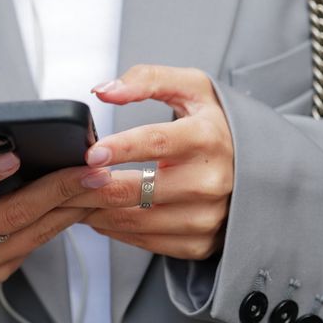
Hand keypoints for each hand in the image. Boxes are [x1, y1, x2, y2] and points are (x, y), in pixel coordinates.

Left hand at [66, 65, 233, 259]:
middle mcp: (211, 181)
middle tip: (65, 178)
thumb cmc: (213, 125)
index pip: (157, 142)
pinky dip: (115, 229)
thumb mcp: (192, 88)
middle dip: (91, 186)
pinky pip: (145, 241)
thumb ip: (147, 79)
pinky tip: (100, 215)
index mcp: (208, 138)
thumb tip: (104, 90)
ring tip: (75, 196)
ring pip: (135, 219)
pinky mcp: (200, 243)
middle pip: (136, 189)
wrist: (257, 168)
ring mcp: (207, 216)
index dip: (120, 148)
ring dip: (96, 210)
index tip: (89, 153)